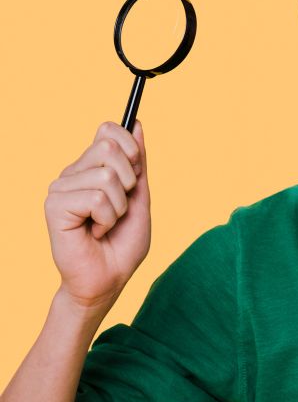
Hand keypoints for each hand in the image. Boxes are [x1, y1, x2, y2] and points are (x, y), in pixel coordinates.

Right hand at [44, 120, 150, 312]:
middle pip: (109, 147)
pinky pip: (96, 198)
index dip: (131, 148)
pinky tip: (94, 232)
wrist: (108, 278)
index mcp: (92, 167)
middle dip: (129, 181)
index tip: (135, 173)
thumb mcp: (139, 195)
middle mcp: (73, 173)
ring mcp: (60, 188)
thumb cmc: (123, 241)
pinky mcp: (54, 205)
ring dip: (118, 207)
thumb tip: (135, 123)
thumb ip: (136, 162)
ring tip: (106, 223)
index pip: (109, 129)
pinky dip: (106, 219)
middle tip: (119, 207)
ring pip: (107, 176)